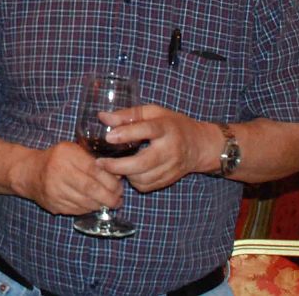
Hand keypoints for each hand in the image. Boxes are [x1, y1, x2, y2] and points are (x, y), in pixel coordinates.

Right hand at [10, 141, 122, 215]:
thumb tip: (118, 173)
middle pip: (91, 189)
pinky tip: (95, 205)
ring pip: (86, 202)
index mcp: (66, 155)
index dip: (110, 180)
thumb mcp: (72, 150)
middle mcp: (59, 172)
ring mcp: (55, 190)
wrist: (29, 172)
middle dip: (109, 197)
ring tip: (110, 203)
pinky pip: (78, 210)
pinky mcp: (54, 204)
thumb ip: (92, 159)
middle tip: (119, 199)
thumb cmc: (56, 159)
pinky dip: (90, 209)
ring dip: (101, 205)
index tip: (120, 186)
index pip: (94, 169)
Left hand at [98, 105, 215, 191]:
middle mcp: (170, 149)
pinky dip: (134, 181)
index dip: (127, 133)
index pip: (147, 130)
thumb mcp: (153, 113)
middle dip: (118, 166)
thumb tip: (102, 117)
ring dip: (124, 174)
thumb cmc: (172, 125)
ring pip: (142, 178)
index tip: (109, 137)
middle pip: (143, 162)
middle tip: (100, 163)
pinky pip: (146, 186)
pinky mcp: (169, 180)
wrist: (198, 145)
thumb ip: (128, 114)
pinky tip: (129, 172)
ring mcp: (171, 167)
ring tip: (113, 166)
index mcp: (166, 128)